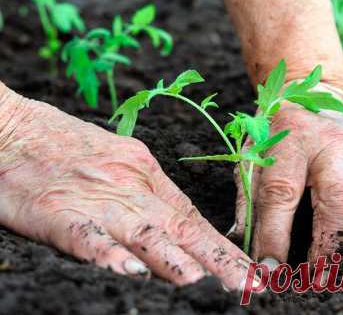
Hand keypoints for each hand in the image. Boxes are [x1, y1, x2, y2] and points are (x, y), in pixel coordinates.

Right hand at [0, 84, 250, 288]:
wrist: (15, 126)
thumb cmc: (70, 145)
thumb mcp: (123, 159)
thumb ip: (150, 193)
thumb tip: (179, 225)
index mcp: (147, 174)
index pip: (193, 218)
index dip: (224, 248)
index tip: (250, 270)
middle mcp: (130, 187)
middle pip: (181, 228)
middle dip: (218, 261)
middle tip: (248, 285)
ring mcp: (96, 199)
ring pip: (143, 233)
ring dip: (175, 260)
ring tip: (204, 283)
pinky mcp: (57, 211)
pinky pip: (86, 236)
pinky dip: (109, 254)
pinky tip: (130, 272)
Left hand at [230, 84, 342, 265]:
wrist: (310, 91)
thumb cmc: (276, 130)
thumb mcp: (251, 154)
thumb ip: (246, 197)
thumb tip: (238, 241)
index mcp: (290, 144)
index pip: (281, 194)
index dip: (275, 234)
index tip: (270, 269)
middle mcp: (330, 147)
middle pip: (337, 198)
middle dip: (331, 245)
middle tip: (319, 281)